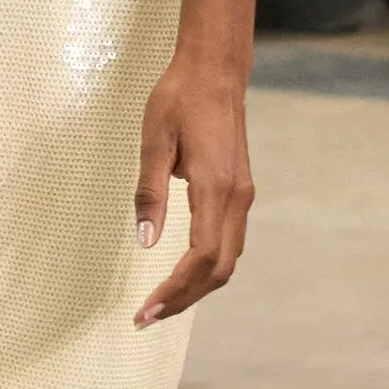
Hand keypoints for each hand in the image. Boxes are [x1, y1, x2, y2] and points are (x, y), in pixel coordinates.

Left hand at [134, 57, 253, 325]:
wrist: (216, 71)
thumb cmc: (179, 98)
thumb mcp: (153, 141)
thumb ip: (149, 192)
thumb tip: (145, 242)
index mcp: (214, 187)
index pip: (199, 257)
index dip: (174, 290)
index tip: (145, 310)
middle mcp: (236, 198)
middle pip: (218, 270)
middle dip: (184, 299)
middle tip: (147, 317)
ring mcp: (242, 196)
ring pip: (228, 260)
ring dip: (197, 287)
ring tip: (161, 303)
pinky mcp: (240, 191)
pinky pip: (229, 243)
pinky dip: (207, 268)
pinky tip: (183, 273)